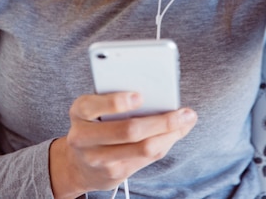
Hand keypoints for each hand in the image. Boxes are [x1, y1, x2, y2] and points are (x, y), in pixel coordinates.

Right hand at [49, 91, 196, 197]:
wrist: (78, 163)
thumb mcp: (94, 106)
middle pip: (128, 131)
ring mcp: (99, 160)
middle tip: (184, 112)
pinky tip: (176, 133)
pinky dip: (165, 143)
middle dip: (161, 121)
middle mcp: (84, 138)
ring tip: (186, 120)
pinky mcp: (114, 174)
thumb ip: (115, 98)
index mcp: (79, 111)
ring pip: (142, 148)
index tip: (140, 96)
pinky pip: (146, 159)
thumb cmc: (94, 123)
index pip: (95, 106)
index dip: (117, 102)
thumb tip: (157, 91)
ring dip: (170, 134)